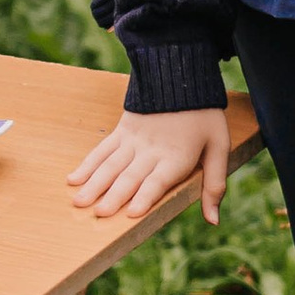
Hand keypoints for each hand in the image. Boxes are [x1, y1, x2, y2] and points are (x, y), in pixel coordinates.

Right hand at [67, 105, 231, 225]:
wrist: (181, 73)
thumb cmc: (205, 116)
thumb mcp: (220, 147)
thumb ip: (215, 184)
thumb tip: (213, 221)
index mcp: (175, 158)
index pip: (157, 181)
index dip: (145, 196)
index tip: (131, 213)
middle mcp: (151, 151)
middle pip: (129, 176)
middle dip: (113, 196)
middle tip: (98, 214)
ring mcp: (133, 140)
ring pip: (110, 165)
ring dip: (94, 184)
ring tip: (78, 201)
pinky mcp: (122, 130)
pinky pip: (102, 149)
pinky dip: (87, 164)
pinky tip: (73, 179)